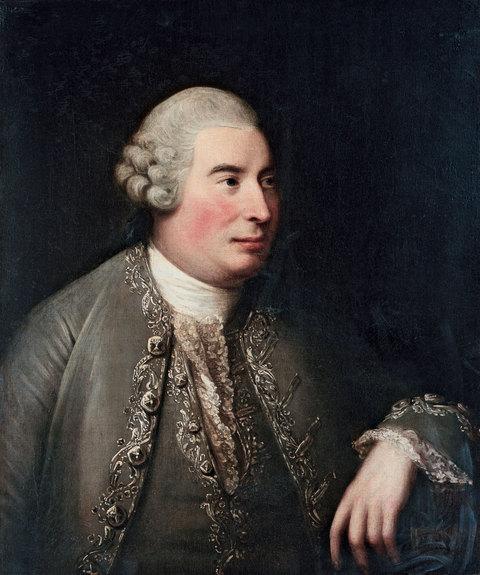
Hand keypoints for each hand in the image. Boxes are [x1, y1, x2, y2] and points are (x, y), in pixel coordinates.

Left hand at [330, 441, 416, 572]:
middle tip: (365, 567)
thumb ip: (357, 499)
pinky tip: (394, 554)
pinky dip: (391, 548)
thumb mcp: (362, 481)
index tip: (336, 562)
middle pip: (354, 536)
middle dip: (359, 556)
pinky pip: (388, 533)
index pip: (336, 525)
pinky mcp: (391, 504)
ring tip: (385, 555)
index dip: (334, 546)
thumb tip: (356, 520)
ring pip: (371, 538)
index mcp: (350, 495)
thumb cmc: (380, 465)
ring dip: (378, 552)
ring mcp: (375, 503)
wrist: (396, 449)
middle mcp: (360, 500)